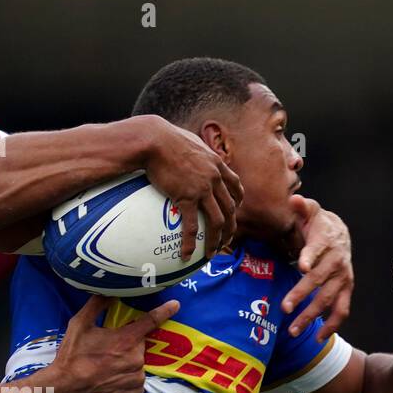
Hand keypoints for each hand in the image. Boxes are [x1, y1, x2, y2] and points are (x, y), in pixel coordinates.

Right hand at [47, 294, 180, 392]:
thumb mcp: (79, 324)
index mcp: (126, 339)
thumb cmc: (72, 355)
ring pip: (138, 364)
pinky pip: (136, 382)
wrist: (66, 387)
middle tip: (107, 350)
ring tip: (107, 367)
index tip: (175, 305)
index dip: (164, 311)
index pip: (150, 321)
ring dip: (127, 363)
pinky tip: (112, 379)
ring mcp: (136, 377)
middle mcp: (136, 358)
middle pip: (139, 345)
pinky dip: (128, 380)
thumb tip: (108, 290)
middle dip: (127, 345)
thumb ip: (96, 305)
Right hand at [139, 115, 242, 258]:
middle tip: (226, 239)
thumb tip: (184, 154)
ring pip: (217, 221)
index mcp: (216, 164)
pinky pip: (191, 226)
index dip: (238, 200)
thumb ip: (192, 152)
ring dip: (216, 240)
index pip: (235, 185)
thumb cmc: (164, 138)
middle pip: (230, 208)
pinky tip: (186, 254)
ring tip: (211, 253)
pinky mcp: (186, 198)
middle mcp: (214, 178)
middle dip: (231, 227)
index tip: (236, 210)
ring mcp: (203, 189)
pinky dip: (190, 242)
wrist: (154, 140)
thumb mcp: (187, 141)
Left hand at [280, 196, 353, 341]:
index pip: (318, 248)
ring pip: (329, 300)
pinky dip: (331, 326)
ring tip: (293, 331)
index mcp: (326, 241)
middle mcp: (337, 261)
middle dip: (302, 294)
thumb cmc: (317, 225)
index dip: (309, 255)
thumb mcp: (310, 212)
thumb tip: (294, 199)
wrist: (340, 234)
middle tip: (285, 308)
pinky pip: (341, 311)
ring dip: (312, 316)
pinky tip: (316, 339)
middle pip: (319, 279)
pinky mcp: (345, 291)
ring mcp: (343, 278)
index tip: (300, 265)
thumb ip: (301, 207)